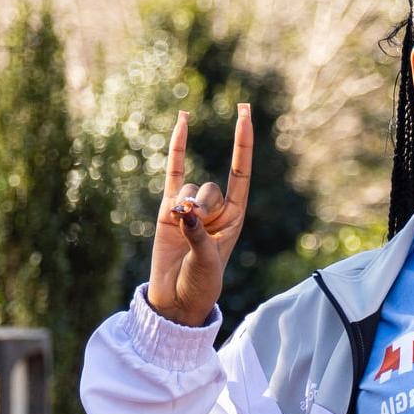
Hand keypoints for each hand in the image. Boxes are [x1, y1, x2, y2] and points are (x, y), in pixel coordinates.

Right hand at [147, 103, 252, 327]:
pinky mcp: (169, 209)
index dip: (242, 144)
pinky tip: (183, 120)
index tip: (244, 113)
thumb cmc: (199, 286)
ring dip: (186, 208)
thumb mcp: (205, 263)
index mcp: (235, 218)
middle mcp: (216, 210)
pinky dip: (177, 148)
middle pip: (211, 187)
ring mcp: (191, 208)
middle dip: (203, 207)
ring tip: (183, 234)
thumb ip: (196, 235)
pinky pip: (174, 173)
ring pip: (190, 189)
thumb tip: (183, 210)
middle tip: (196, 229)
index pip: (241, 174)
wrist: (176, 300)